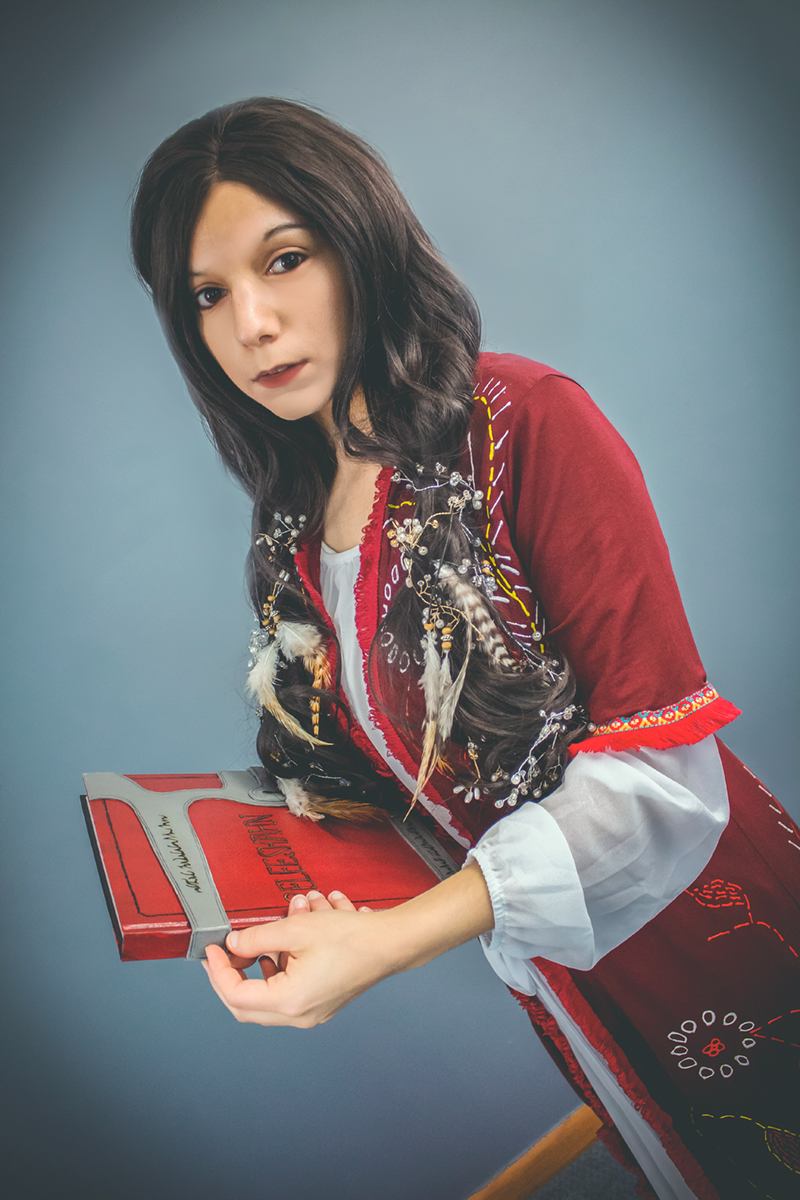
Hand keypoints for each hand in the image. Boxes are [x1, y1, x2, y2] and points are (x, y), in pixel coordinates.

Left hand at [202, 863, 493, 1028]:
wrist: (392, 943)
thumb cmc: (351, 938)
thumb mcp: (296, 929)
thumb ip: (258, 938)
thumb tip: (234, 944)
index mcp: (289, 1002)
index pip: (235, 995)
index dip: (219, 971)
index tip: (213, 948)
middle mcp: (298, 1015)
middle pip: (248, 1003)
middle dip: (237, 971)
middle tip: (228, 948)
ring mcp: (312, 1011)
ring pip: (273, 988)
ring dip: (271, 954)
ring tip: (287, 919)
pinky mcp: (323, 1000)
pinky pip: (292, 984)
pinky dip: (288, 959)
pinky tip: (302, 928)